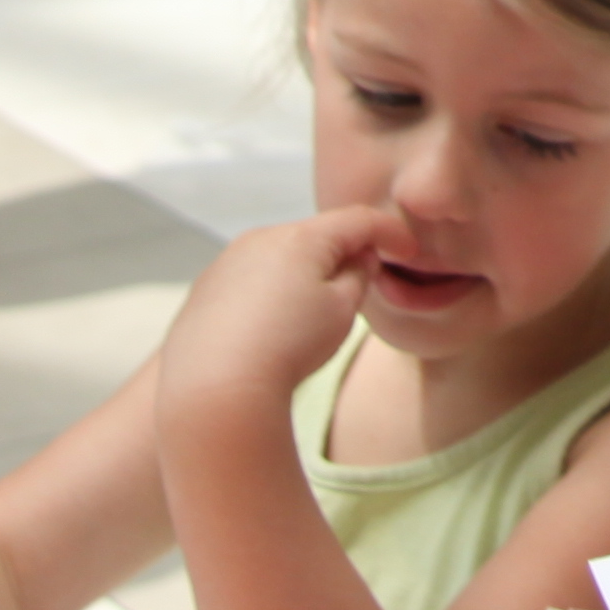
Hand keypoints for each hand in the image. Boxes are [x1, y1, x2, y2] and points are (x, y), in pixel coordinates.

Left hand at [157, 202, 397, 425]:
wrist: (215, 389)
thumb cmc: (288, 348)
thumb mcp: (342, 311)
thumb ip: (358, 275)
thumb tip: (356, 259)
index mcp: (300, 238)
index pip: (357, 220)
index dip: (389, 232)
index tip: (408, 250)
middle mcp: (258, 239)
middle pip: (313, 237)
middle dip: (341, 255)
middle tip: (361, 285)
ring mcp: (223, 265)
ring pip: (277, 259)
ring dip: (301, 276)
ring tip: (309, 318)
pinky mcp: (201, 293)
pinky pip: (245, 283)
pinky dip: (266, 297)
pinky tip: (268, 332)